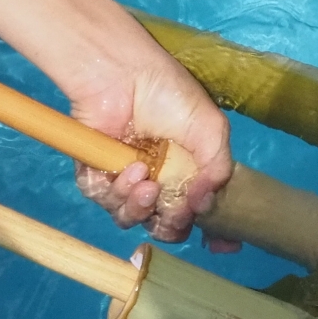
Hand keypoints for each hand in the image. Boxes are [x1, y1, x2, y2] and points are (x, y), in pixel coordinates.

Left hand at [63, 10, 234, 247]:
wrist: (123, 73)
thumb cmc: (170, 96)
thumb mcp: (211, 130)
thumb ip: (218, 170)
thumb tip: (204, 205)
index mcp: (188, 171)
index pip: (199, 211)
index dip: (212, 232)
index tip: (222, 245)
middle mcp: (158, 180)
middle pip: (164, 225)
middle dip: (170, 224)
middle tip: (173, 210)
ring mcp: (126, 179)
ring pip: (131, 217)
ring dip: (140, 207)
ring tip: (145, 181)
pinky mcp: (95, 174)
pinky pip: (103, 201)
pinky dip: (116, 192)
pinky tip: (129, 169)